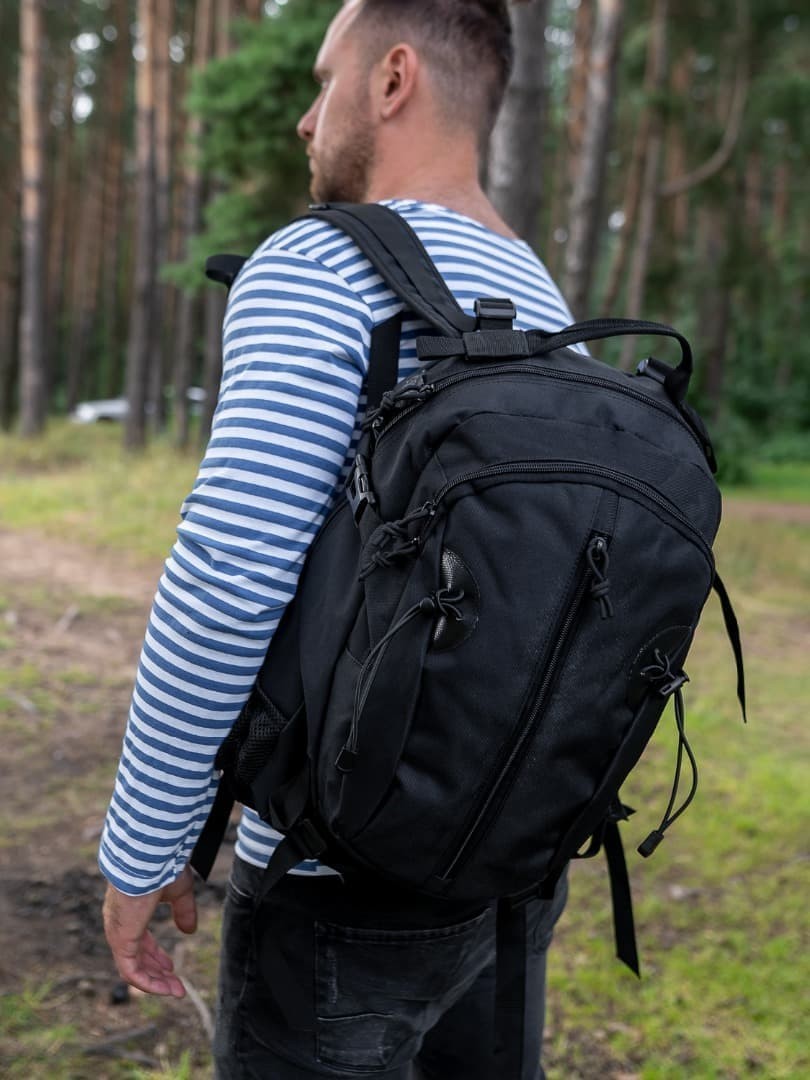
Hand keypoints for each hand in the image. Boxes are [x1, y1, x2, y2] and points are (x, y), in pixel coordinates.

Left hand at [102, 866, 197, 996]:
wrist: (150, 857)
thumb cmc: (163, 867)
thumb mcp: (179, 892)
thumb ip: (183, 911)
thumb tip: (189, 930)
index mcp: (130, 912)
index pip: (138, 942)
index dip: (155, 956)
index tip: (171, 967)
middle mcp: (120, 925)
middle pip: (135, 958)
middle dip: (157, 973)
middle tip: (176, 985)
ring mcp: (119, 933)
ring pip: (133, 969)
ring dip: (155, 983)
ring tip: (176, 991)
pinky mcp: (122, 940)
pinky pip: (131, 971)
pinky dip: (148, 983)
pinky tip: (165, 988)